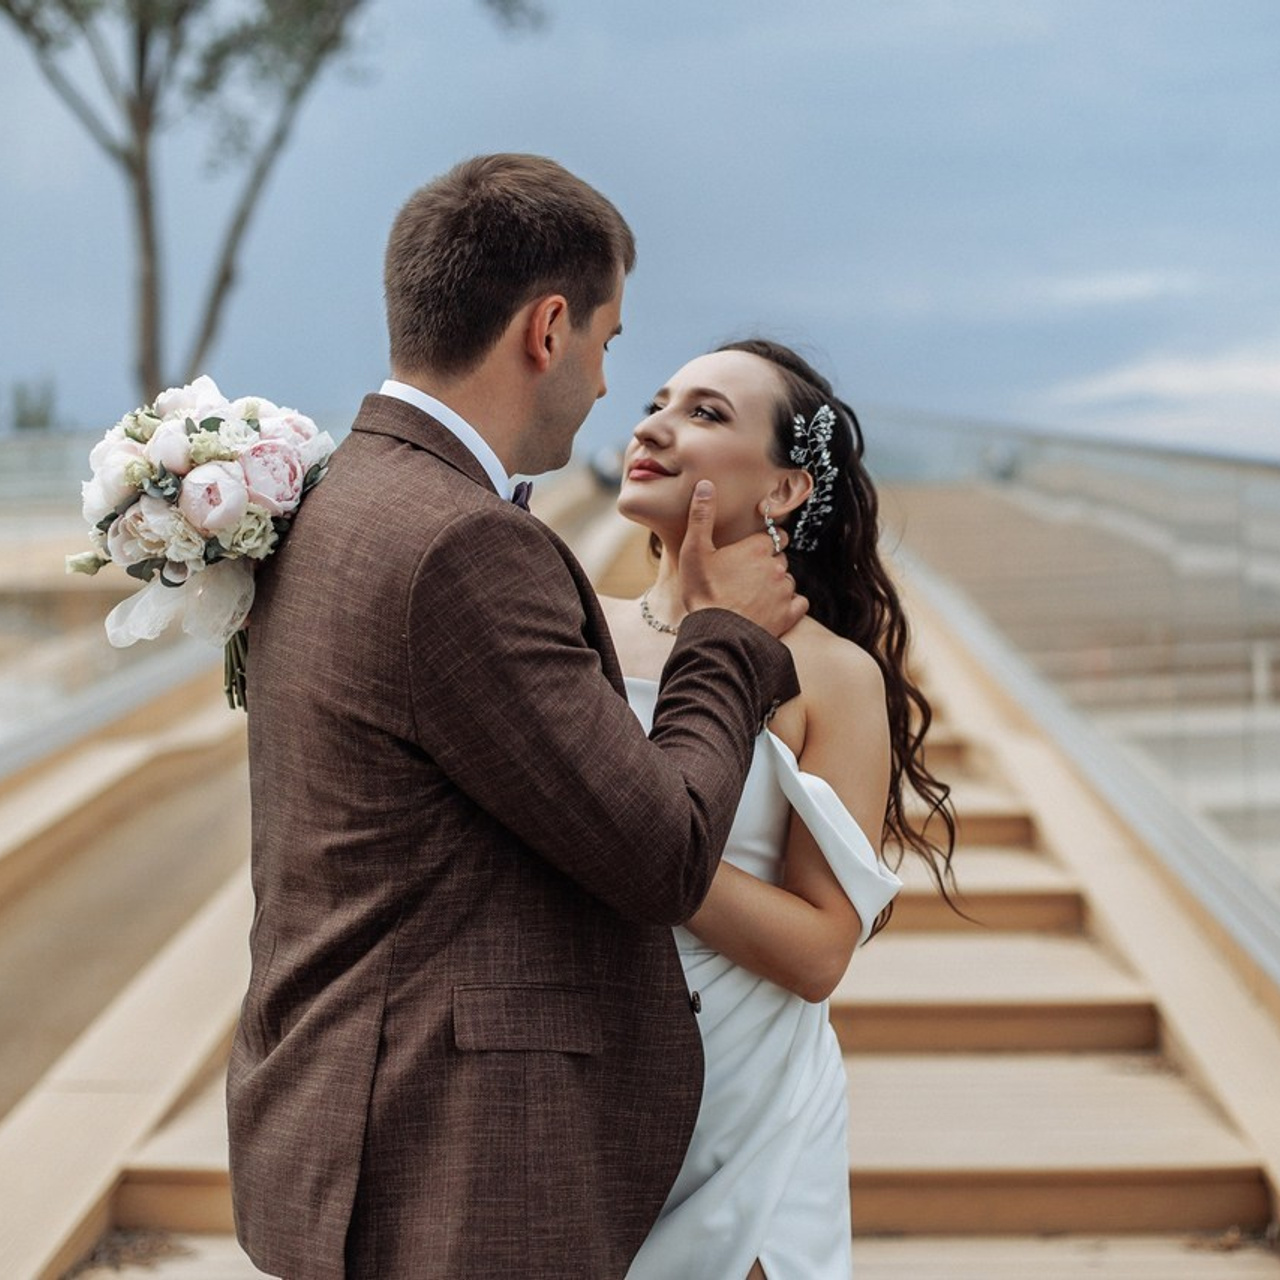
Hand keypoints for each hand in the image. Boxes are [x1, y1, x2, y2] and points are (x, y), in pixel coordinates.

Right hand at [678, 481, 807, 637]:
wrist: (716, 634)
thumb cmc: (703, 592)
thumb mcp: (694, 550)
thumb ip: (702, 516)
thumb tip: (705, 485)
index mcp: (756, 547)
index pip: (774, 535)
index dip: (766, 542)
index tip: (754, 551)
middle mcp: (776, 565)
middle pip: (781, 558)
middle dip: (769, 564)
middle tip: (747, 577)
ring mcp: (785, 590)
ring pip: (789, 580)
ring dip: (777, 585)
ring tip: (755, 595)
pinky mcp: (789, 614)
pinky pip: (800, 603)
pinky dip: (790, 605)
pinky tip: (772, 609)